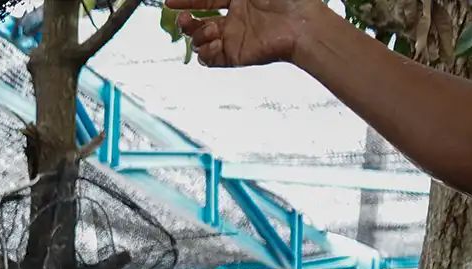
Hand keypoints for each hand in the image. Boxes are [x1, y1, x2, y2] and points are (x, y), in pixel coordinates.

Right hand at [166, 0, 321, 67]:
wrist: (302, 24)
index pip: (204, 1)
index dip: (186, 1)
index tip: (169, 2)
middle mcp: (233, 20)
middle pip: (198, 24)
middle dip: (186, 22)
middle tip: (184, 20)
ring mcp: (233, 39)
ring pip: (200, 42)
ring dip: (197, 37)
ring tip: (210, 32)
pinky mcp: (235, 56)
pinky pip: (210, 60)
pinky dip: (205, 53)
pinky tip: (214, 44)